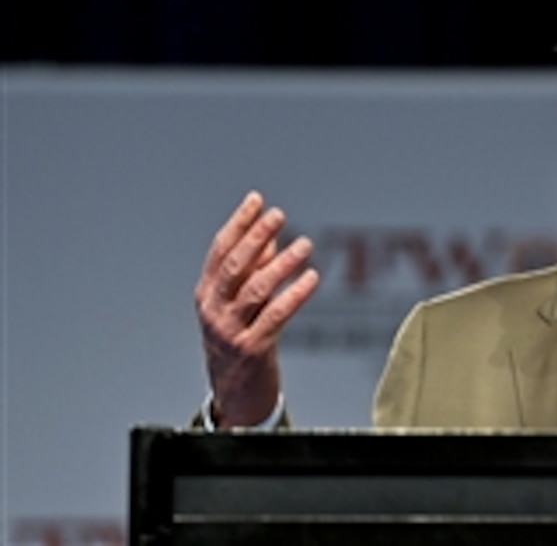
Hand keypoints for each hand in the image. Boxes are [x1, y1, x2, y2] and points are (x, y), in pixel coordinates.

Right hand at [195, 191, 319, 427]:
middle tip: (278, 215)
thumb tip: (270, 237)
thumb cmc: (239, 340)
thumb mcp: (238, 304)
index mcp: (206, 293)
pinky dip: (295, 295)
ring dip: (281, 264)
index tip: (257, 199)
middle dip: (256, 237)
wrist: (235, 395)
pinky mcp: (252, 349)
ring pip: (255, 289)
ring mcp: (230, 330)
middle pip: (235, 266)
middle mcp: (213, 310)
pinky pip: (276, 316)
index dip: (238, 224)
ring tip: (304, 244)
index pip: (220, 250)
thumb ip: (252, 271)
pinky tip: (312, 278)